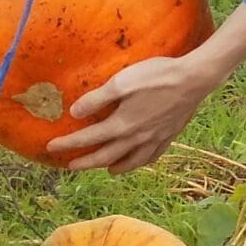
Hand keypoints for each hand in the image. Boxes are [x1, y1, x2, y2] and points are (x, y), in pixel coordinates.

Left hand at [50, 52, 219, 170]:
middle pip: (105, 156)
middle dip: (85, 162)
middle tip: (70, 165)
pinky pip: (150, 156)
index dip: (67, 143)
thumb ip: (97, 99)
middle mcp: (135, 138)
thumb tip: (75, 113)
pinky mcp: (169, 135)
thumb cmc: (156, 76)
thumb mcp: (121, 82)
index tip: (50, 147)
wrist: (194, 79)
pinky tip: (137, 159)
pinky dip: (139, 162)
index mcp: (121, 125)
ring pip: (129, 161)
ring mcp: (154, 139)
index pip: (88, 139)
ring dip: (113, 166)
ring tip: (105, 168)